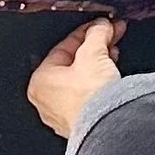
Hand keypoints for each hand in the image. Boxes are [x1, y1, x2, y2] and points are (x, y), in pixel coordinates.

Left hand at [28, 19, 123, 137]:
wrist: (108, 128)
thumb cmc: (91, 97)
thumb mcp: (93, 54)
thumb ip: (96, 34)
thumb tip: (101, 26)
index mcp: (39, 80)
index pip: (63, 48)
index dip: (86, 33)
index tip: (100, 26)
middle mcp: (46, 100)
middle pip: (72, 65)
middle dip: (94, 50)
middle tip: (110, 38)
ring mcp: (62, 115)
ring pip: (81, 81)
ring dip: (98, 66)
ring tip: (114, 57)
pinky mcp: (79, 125)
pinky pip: (88, 97)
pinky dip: (99, 85)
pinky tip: (111, 79)